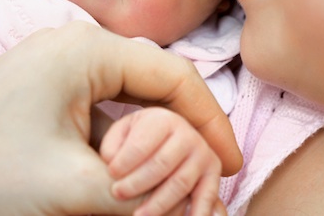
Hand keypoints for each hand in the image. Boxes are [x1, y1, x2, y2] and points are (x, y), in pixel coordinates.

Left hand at [0, 22, 240, 214]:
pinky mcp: (41, 93)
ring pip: (127, 103)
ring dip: (152, 142)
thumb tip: (191, 204)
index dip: (212, 121)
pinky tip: (126, 175)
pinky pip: (99, 113)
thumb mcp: (75, 184)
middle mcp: (73, 48)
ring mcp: (54, 68)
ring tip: (170, 181)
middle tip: (208, 178)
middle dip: (183, 134)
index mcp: (86, 50)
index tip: (232, 165)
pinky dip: (121, 144)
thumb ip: (143, 194)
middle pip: (153, 87)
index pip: (173, 76)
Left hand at [101, 107, 223, 215]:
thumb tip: (112, 163)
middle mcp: (187, 133)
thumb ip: (113, 146)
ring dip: (158, 203)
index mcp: (163, 119)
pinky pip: (208, 196)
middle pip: (161, 164)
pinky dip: (198, 211)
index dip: (125, 161)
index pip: (142, 143)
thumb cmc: (136, 141)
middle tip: (117, 193)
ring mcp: (202, 153)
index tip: (110, 173)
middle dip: (137, 183)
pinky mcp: (213, 173)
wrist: (163, 142)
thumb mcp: (120, 135)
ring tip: (137, 215)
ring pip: (180, 183)